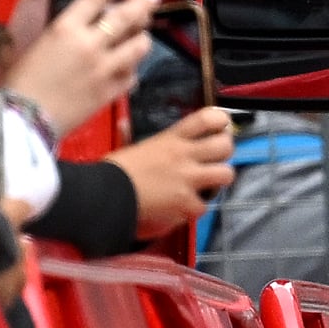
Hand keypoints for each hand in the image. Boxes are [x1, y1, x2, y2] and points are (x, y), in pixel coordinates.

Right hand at [0, 0, 159, 133]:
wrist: (21, 120)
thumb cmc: (18, 81)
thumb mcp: (35, 44)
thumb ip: (64, 30)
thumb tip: (80, 20)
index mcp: (64, 28)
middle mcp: (89, 44)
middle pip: (128, 16)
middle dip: (144, 2)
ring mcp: (104, 68)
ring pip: (139, 44)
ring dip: (142, 37)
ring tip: (141, 35)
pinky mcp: (112, 91)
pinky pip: (133, 74)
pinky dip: (131, 69)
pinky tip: (127, 67)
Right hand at [111, 108, 235, 234]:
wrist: (102, 194)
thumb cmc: (113, 170)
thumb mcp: (134, 147)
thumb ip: (148, 142)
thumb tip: (125, 126)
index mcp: (170, 138)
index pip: (207, 119)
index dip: (221, 122)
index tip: (220, 128)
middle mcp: (184, 154)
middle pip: (225, 146)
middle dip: (224, 153)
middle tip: (214, 159)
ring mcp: (188, 178)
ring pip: (226, 174)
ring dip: (218, 180)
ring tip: (205, 184)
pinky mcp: (186, 202)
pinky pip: (204, 206)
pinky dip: (194, 209)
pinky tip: (182, 207)